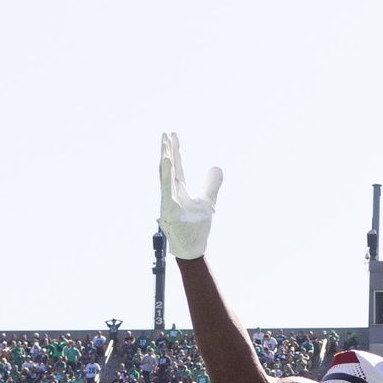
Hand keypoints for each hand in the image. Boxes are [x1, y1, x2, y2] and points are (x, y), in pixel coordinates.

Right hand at [159, 132, 221, 260]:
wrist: (193, 248)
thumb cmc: (197, 228)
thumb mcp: (208, 202)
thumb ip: (212, 185)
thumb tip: (217, 168)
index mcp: (179, 190)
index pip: (177, 167)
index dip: (176, 151)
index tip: (173, 136)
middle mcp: (171, 193)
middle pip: (169, 168)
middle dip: (167, 150)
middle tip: (165, 133)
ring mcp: (168, 200)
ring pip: (165, 176)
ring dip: (165, 159)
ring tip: (165, 143)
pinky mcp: (169, 209)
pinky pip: (167, 189)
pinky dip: (166, 175)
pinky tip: (166, 161)